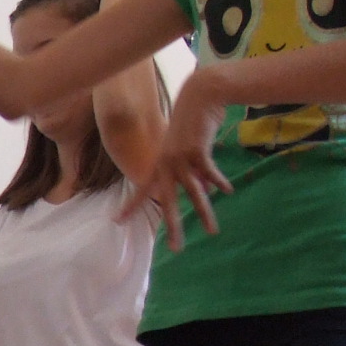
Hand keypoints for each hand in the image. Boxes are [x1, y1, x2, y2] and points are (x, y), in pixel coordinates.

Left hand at [117, 68, 231, 252]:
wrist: (199, 96)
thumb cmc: (192, 122)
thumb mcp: (186, 149)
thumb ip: (192, 171)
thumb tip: (205, 191)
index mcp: (159, 164)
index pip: (142, 189)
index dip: (131, 205)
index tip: (118, 221)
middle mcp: (166, 164)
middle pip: (168, 201)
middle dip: (173, 225)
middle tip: (176, 248)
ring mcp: (181, 159)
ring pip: (194, 193)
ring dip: (205, 213)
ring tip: (212, 232)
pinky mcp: (197, 152)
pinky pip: (209, 173)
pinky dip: (219, 182)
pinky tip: (227, 191)